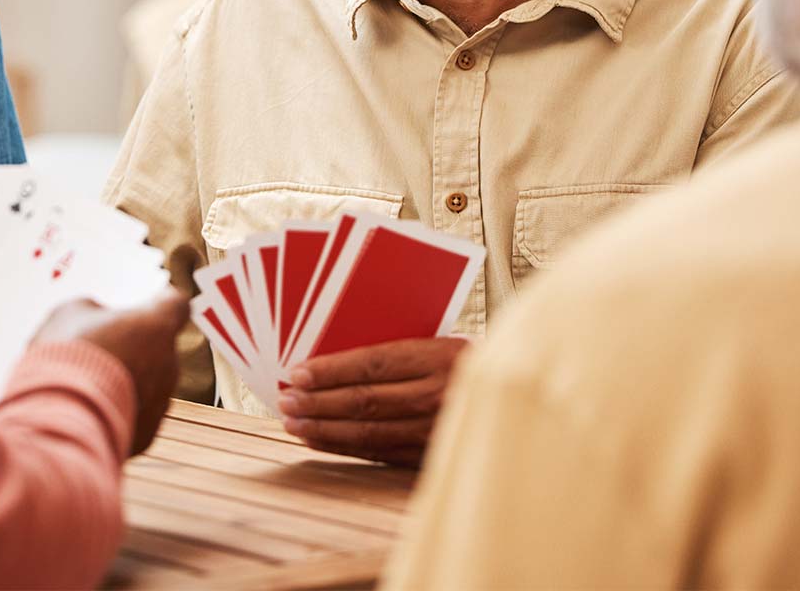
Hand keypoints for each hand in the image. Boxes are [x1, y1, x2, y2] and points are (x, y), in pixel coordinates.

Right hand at [32, 290, 187, 456]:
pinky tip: (87, 411)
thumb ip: (93, 312)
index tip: (144, 304)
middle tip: (100, 347)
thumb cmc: (66, 355)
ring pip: (148, 384)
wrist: (59, 419)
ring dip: (125, 381)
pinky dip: (116, 411)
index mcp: (156, 325)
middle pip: (159, 348)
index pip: (176, 304)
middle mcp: (169, 364)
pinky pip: (136, 415)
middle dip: (134, 346)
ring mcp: (161, 402)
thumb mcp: (70, 314)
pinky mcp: (147, 434)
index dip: (159, 303)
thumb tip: (97, 320)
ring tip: (86, 384)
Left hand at [276, 336, 470, 466]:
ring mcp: (437, 430)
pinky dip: (344, 447)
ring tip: (293, 424)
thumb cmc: (464, 363)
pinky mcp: (433, 456)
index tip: (297, 373)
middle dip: (319, 403)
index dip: (332, 370)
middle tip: (285, 402)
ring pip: (370, 432)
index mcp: (440, 356)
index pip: (374, 364)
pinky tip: (320, 440)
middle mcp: (439, 394)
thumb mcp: (440, 343)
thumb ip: (398, 352)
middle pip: (366, 401)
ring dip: (325, 429)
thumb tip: (333, 360)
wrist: (514, 394)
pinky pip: (380, 453)